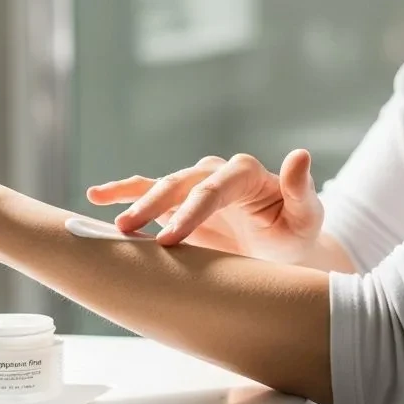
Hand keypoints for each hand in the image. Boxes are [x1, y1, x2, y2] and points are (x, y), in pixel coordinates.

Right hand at [87, 150, 323, 263]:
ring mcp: (196, 186)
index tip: (171, 238)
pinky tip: (97, 196)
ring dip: (136, 203)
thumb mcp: (307, 215)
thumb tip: (300, 154)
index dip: (191, 212)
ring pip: (161, 187)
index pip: (213, 189)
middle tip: (131, 231)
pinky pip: (147, 190)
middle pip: (181, 185)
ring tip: (115, 225)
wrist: (281, 249)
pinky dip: (123, 192)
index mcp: (244, 173)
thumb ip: (300, 188)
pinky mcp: (181, 201)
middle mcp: (215, 173)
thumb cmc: (295, 232)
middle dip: (155, 206)